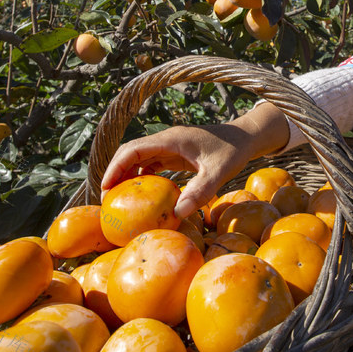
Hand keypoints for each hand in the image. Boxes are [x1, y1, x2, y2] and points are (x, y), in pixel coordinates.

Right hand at [100, 101, 290, 218]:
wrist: (246, 137)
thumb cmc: (233, 151)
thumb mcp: (219, 172)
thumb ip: (200, 191)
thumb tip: (178, 214)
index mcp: (171, 139)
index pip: (134, 149)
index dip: (116, 166)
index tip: (106, 187)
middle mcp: (167, 140)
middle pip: (131, 152)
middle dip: (116, 171)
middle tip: (107, 198)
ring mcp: (170, 146)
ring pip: (140, 158)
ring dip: (127, 175)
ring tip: (119, 199)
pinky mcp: (176, 153)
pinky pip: (153, 163)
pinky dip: (143, 176)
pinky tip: (142, 195)